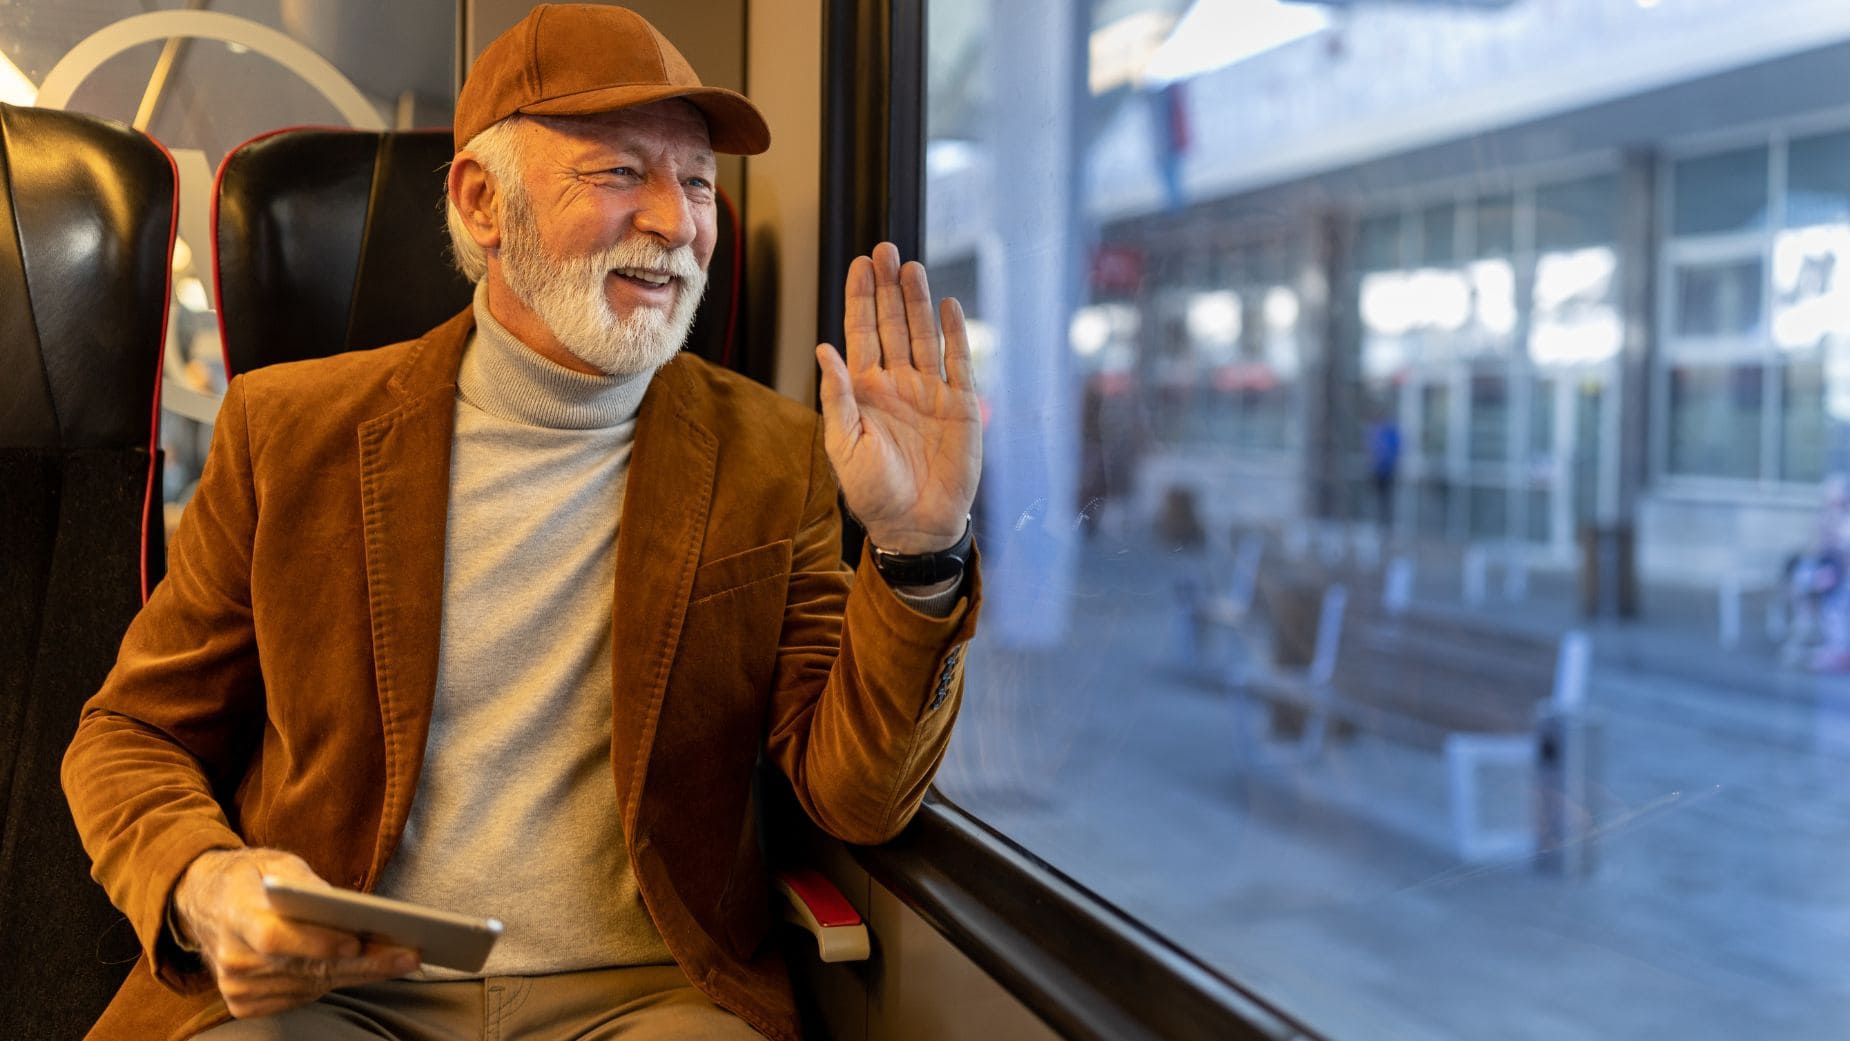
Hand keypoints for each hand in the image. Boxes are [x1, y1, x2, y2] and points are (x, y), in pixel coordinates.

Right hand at [173, 847, 419, 1018]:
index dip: (316, 943)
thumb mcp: (275, 863)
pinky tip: (363, 971)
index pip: (275, 938)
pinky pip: (299, 998)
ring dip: (357, 975)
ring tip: (399, 961)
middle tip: (408, 956)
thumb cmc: (250, 877)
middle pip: (305, 968)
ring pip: (310, 987)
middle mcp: (232, 957)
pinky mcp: (243, 1003)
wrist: (205, 904)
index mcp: (235, 914)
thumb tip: (346, 909)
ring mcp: (236, 985)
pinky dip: (333, 984)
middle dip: (363, 963)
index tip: (357, 942)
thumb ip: (307, 884)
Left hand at [815, 242, 981, 554]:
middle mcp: (898, 384)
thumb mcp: (844, 446)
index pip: (862, 332)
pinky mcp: (960, 407)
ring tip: (912, 267)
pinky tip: (948, 306)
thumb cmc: (873, 493)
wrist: (915, 525)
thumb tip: (823, 350)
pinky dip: (954, 334)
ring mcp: (930, 392)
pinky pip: (958, 362)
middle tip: (886, 249)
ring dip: (918, 301)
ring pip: (923, 335)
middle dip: (888, 287)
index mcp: (866, 390)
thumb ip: (838, 397)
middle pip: (893, 323)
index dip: (861, 297)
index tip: (861, 263)